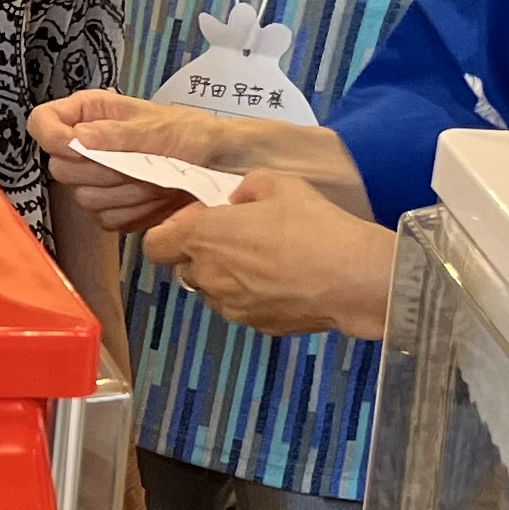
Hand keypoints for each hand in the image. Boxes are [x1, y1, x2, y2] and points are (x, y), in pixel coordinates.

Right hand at [30, 88, 215, 238]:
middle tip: (139, 164)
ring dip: (125, 194)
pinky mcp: (112, 210)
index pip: (43, 122)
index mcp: (92, 113)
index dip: (52, 138)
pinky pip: (105, 220)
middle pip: (60, 169)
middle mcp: (88, 146)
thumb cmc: (196, 135)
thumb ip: (118, 135)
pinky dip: (135, 213)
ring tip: (156, 180)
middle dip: (103, 171)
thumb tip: (77, 139)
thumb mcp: (162, 128)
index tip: (78, 148)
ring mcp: (98, 181)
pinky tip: (157, 199)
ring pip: (84, 199)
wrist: (225, 169)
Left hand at [143, 171, 400, 340]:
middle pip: (185, 267)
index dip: (172, 232)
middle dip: (204, 253)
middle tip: (240, 236)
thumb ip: (244, 188)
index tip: (200, 221)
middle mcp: (208, 276)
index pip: (156, 245)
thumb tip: (236, 200)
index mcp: (203, 237)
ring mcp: (230, 306)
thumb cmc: (314, 226)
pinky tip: (284, 280)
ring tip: (268, 259)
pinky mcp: (256, 325)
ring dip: (228, 276)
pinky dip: (253, 296)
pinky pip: (241, 307)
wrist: (352, 277)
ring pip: (213, 290)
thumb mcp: (278, 184)